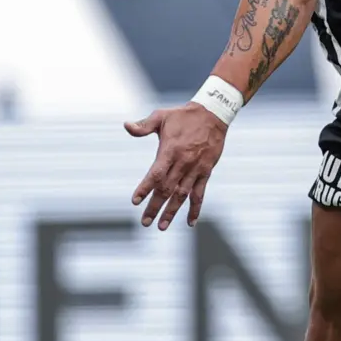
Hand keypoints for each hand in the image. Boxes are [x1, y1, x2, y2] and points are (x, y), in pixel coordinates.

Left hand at [125, 104, 226, 229]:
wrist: (213, 113)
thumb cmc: (184, 116)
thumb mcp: (162, 116)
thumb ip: (143, 125)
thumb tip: (126, 126)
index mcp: (170, 150)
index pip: (155, 174)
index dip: (145, 188)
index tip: (135, 201)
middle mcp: (183, 162)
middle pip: (166, 189)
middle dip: (155, 207)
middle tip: (145, 222)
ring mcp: (195, 169)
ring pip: (182, 195)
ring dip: (171, 212)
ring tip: (161, 226)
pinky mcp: (206, 171)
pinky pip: (200, 193)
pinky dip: (195, 209)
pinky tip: (190, 222)